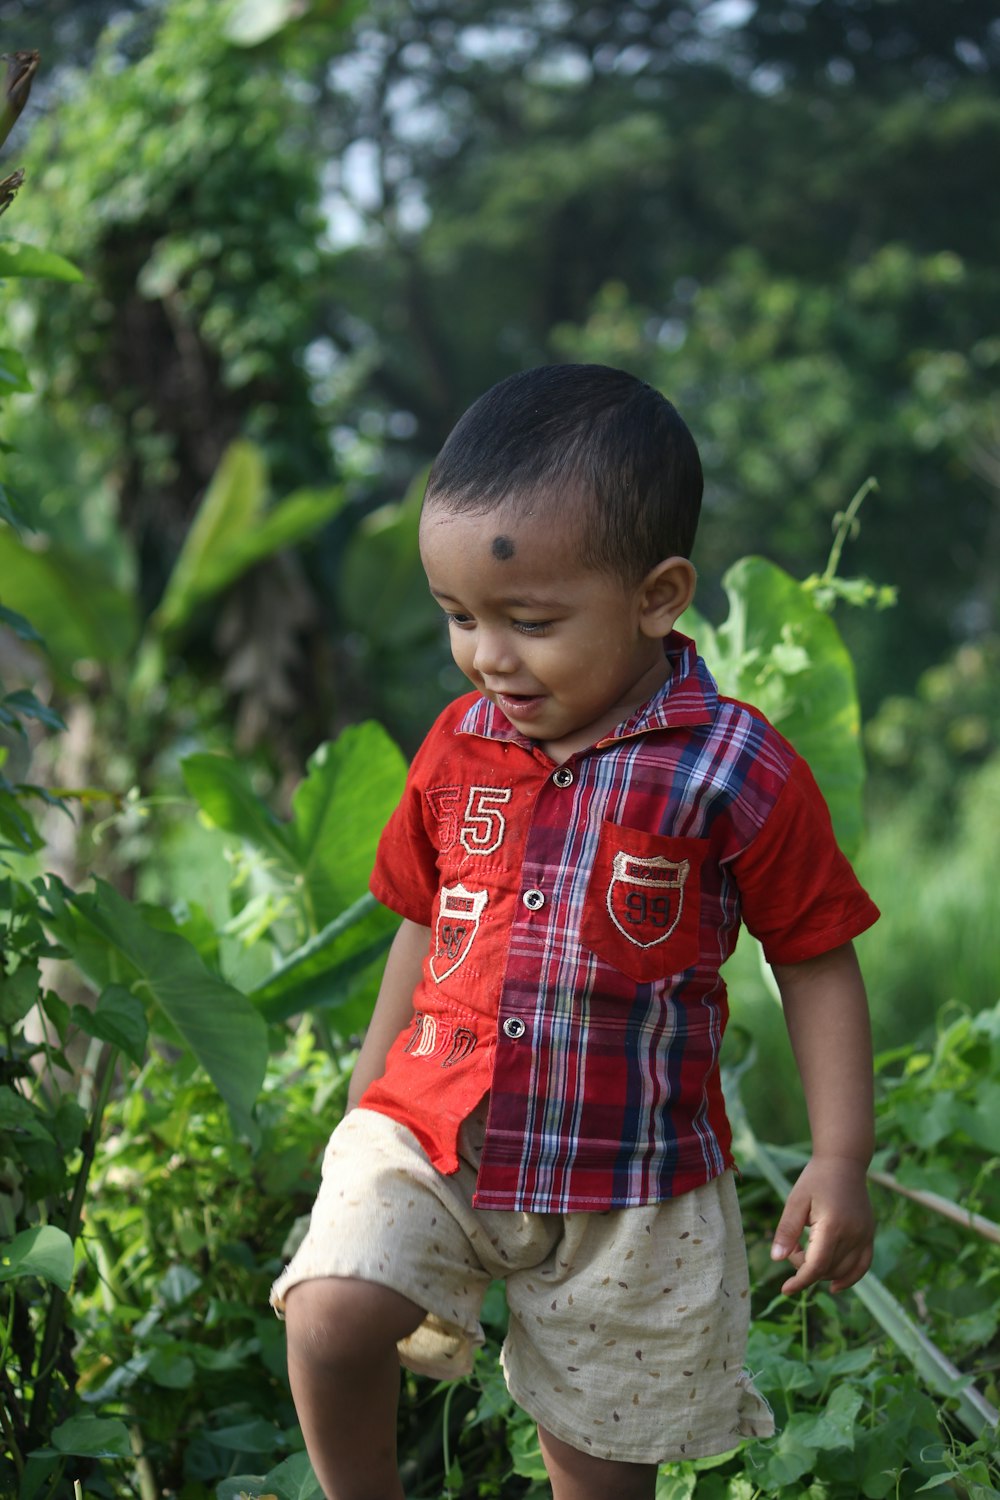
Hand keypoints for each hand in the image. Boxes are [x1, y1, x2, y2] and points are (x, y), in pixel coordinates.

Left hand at [770, 1155, 873, 1294]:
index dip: (800, 1281)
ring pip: (843, 1271)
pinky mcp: (869, 1235)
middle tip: (793, 1246)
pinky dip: (850, 1278)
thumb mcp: (795, 1201)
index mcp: (833, 1226)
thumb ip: (786, 1231)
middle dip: (806, 1268)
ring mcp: (865, 1236)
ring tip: (807, 1251)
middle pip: (828, 1270)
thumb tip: (776, 1258)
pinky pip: (862, 1265)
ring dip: (823, 1271)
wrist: (843, 1161)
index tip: (785, 1289)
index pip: (816, 1266)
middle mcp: (853, 1235)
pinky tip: (835, 1286)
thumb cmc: (815, 1179)